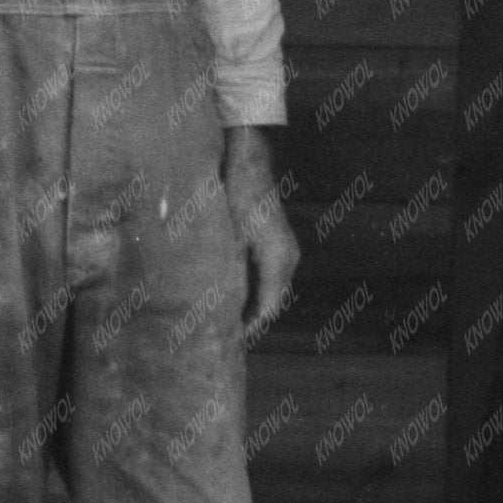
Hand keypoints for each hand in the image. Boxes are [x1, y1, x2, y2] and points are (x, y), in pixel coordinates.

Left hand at [221, 125, 299, 340]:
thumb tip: (215, 306)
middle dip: (251, 317)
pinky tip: (234, 288)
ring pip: (272, 287)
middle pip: (273, 301)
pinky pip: (270, 273)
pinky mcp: (280, 241)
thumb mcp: (226, 240)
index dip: (250, 326)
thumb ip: (226, 274)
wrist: (248, 162)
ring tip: (227, 314)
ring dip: (253, 301)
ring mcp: (287, 249)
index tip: (230, 340)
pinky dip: (255, 285)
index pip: (268, 308)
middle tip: (223, 332)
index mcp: (277, 262)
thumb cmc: (233, 198)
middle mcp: (288, 259)